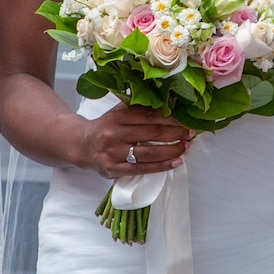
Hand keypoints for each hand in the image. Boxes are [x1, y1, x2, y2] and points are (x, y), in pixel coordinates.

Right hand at [78, 101, 193, 178]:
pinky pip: (142, 169)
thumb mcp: (119, 112)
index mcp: (117, 116)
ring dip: (172, 150)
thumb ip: (140, 108)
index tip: (186, 120)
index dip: (171, 118)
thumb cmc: (107, 126)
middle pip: (151, 133)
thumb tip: (170, 104)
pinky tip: (175, 162)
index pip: (149, 116)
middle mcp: (114, 134)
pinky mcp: (114, 169)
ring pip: (149, 153)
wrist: (82, 145)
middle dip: (175, 134)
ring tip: (186, 147)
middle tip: (190, 134)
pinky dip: (162, 166)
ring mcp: (113, 153)